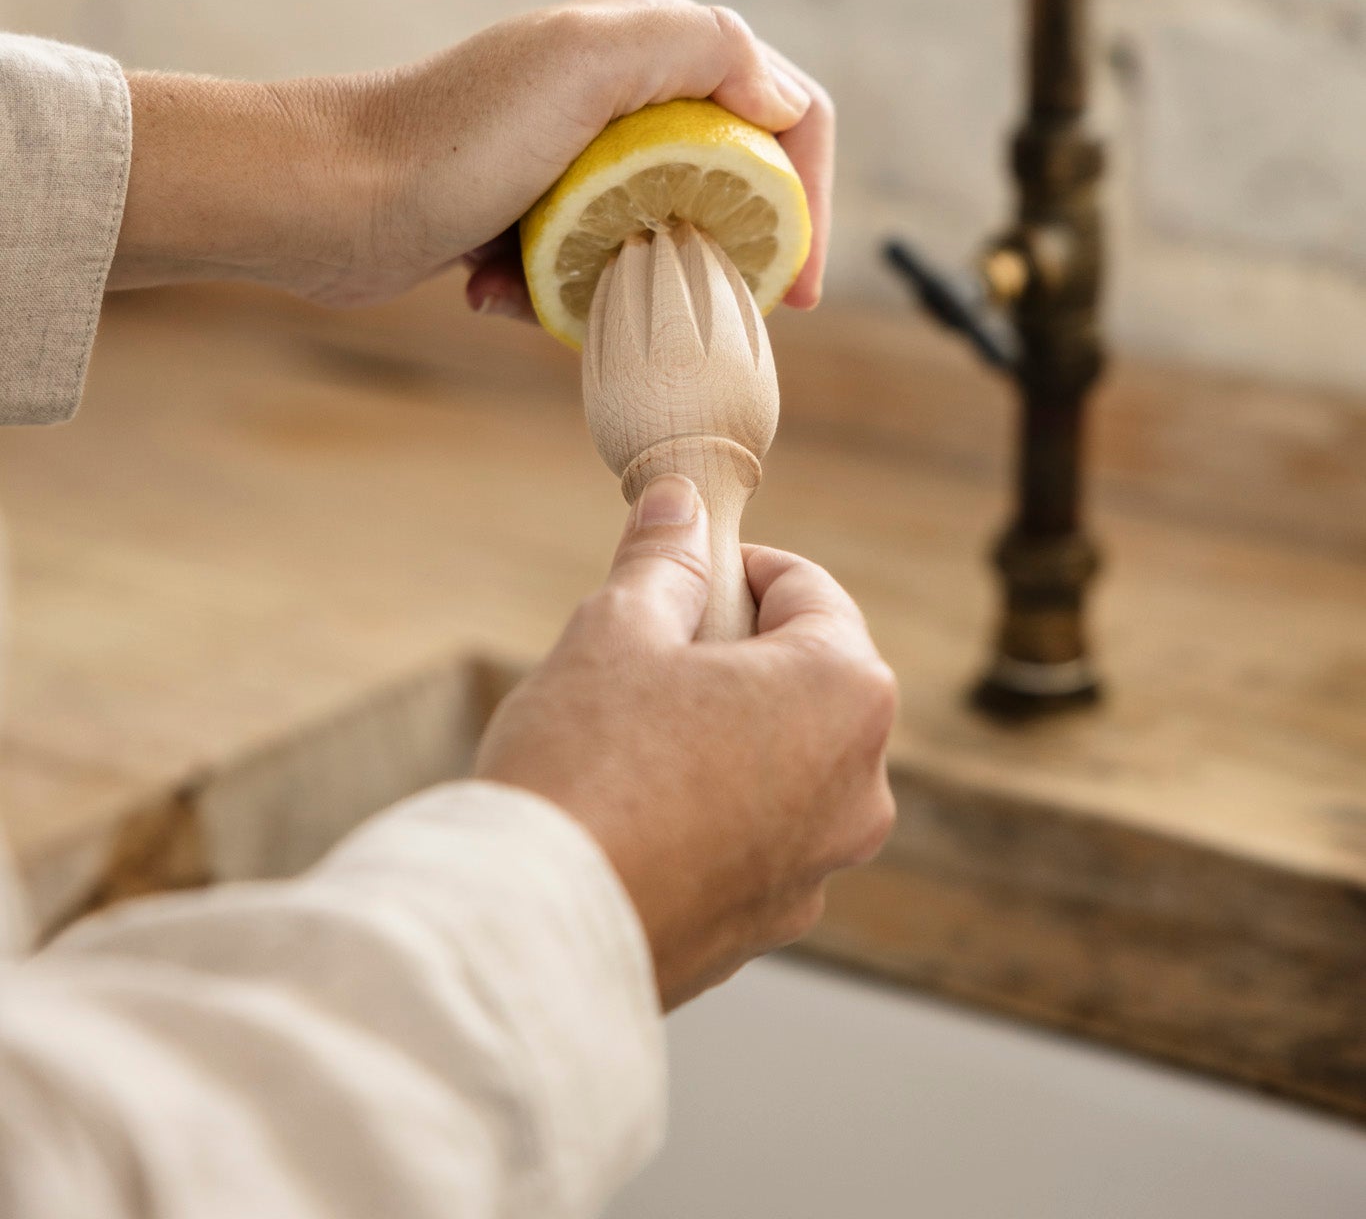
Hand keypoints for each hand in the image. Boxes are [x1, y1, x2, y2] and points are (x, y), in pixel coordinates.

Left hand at [110, 0, 832, 314]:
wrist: (330, 201)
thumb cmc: (458, 138)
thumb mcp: (590, 63)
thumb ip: (705, 47)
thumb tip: (782, 101)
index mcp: (650, 30)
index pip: (784, 105)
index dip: (807, 194)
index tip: (794, 285)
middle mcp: (622, 78)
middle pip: (731, 175)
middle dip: (713, 250)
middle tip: (696, 308)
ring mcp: (577, 145)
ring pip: (665, 228)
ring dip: (625, 277)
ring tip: (561, 291)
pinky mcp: (534, 204)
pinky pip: (595, 259)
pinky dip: (560, 290)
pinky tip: (498, 291)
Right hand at [475, 475, 897, 1009]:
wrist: (535, 933)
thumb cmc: (586, 765)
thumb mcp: (617, 628)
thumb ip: (663, 559)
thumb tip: (681, 504)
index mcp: (844, 694)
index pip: (808, 589)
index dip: (735, 565)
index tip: (676, 569)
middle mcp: (859, 788)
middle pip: (804, 679)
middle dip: (731, 652)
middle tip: (643, 649)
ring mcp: (817, 870)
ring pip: (778, 764)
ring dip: (720, 733)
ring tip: (624, 732)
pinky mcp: (764, 928)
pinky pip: (748, 838)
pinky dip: (705, 810)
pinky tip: (625, 808)